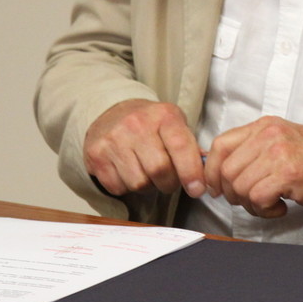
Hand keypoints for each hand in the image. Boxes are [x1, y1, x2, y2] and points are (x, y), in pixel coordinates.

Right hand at [83, 99, 205, 198]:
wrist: (110, 112)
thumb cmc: (150, 123)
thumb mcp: (174, 124)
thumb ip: (190, 148)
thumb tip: (205, 176)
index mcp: (163, 115)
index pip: (181, 147)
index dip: (191, 173)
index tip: (197, 189)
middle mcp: (137, 125)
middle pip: (159, 170)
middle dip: (169, 183)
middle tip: (168, 181)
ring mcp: (114, 139)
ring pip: (138, 183)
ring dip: (147, 187)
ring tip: (147, 174)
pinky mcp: (96, 155)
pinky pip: (117, 187)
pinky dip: (126, 188)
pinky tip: (128, 173)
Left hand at [202, 115, 302, 216]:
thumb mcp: (282, 142)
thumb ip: (253, 150)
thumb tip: (219, 171)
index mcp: (264, 126)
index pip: (220, 145)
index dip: (211, 172)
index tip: (217, 189)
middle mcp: (268, 135)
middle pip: (226, 171)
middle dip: (233, 194)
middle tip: (252, 201)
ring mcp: (278, 153)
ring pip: (240, 188)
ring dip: (251, 205)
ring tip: (271, 203)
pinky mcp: (287, 174)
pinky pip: (257, 198)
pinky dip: (265, 210)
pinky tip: (280, 207)